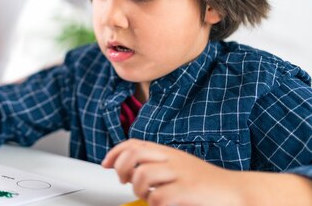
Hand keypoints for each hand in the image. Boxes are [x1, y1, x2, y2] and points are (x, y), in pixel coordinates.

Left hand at [102, 139, 243, 205]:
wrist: (238, 192)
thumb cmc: (207, 184)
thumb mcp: (180, 167)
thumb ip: (158, 165)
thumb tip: (130, 171)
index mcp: (169, 152)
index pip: (134, 144)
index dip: (115, 152)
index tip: (105, 164)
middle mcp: (172, 159)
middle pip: (134, 154)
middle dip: (121, 168)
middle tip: (124, 181)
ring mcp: (181, 175)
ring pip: (143, 174)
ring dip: (138, 188)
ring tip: (146, 195)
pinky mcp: (188, 191)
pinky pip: (159, 197)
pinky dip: (154, 202)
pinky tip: (162, 203)